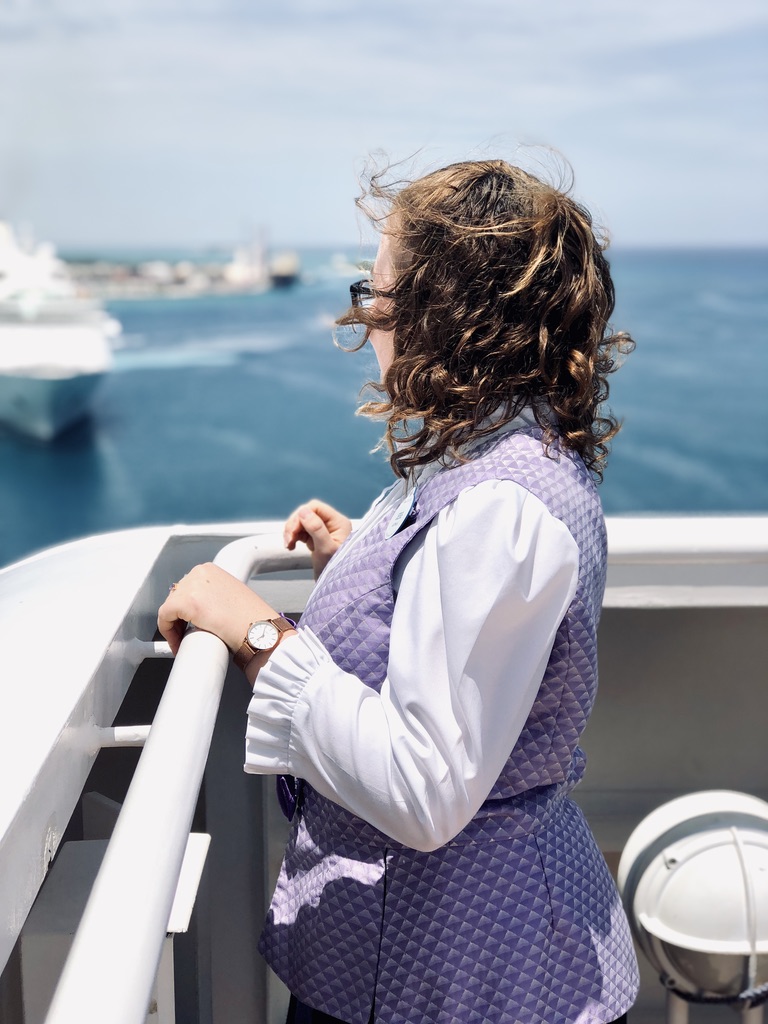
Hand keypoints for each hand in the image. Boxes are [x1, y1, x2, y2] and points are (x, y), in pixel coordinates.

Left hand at [157, 562, 277, 657]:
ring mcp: (192, 586)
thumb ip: (214, 596)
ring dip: (174, 626)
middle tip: (185, 634)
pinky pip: (164, 618)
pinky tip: (178, 644)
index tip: (188, 623)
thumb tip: (201, 609)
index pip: (187, 587)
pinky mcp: (185, 602)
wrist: (259, 631)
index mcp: (210, 569)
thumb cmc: (252, 619)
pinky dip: (168, 632)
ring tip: (184, 641)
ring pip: (170, 608)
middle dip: (179, 617)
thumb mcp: (231, 596)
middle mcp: (199, 572)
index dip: (185, 609)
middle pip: (176, 596)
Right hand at [284, 499, 351, 578]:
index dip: (301, 516)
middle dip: (294, 525)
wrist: (335, 587)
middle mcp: (332, 524)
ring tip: (288, 545)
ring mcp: (323, 531)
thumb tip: (303, 511)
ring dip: (291, 531)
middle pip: (306, 513)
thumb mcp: (326, 549)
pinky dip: (292, 536)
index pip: (315, 508)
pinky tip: (290, 546)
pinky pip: (300, 531)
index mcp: (338, 522)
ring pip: (301, 522)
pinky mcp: (315, 538)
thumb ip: (316, 529)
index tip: (293, 531)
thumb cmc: (335, 569)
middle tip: (288, 540)